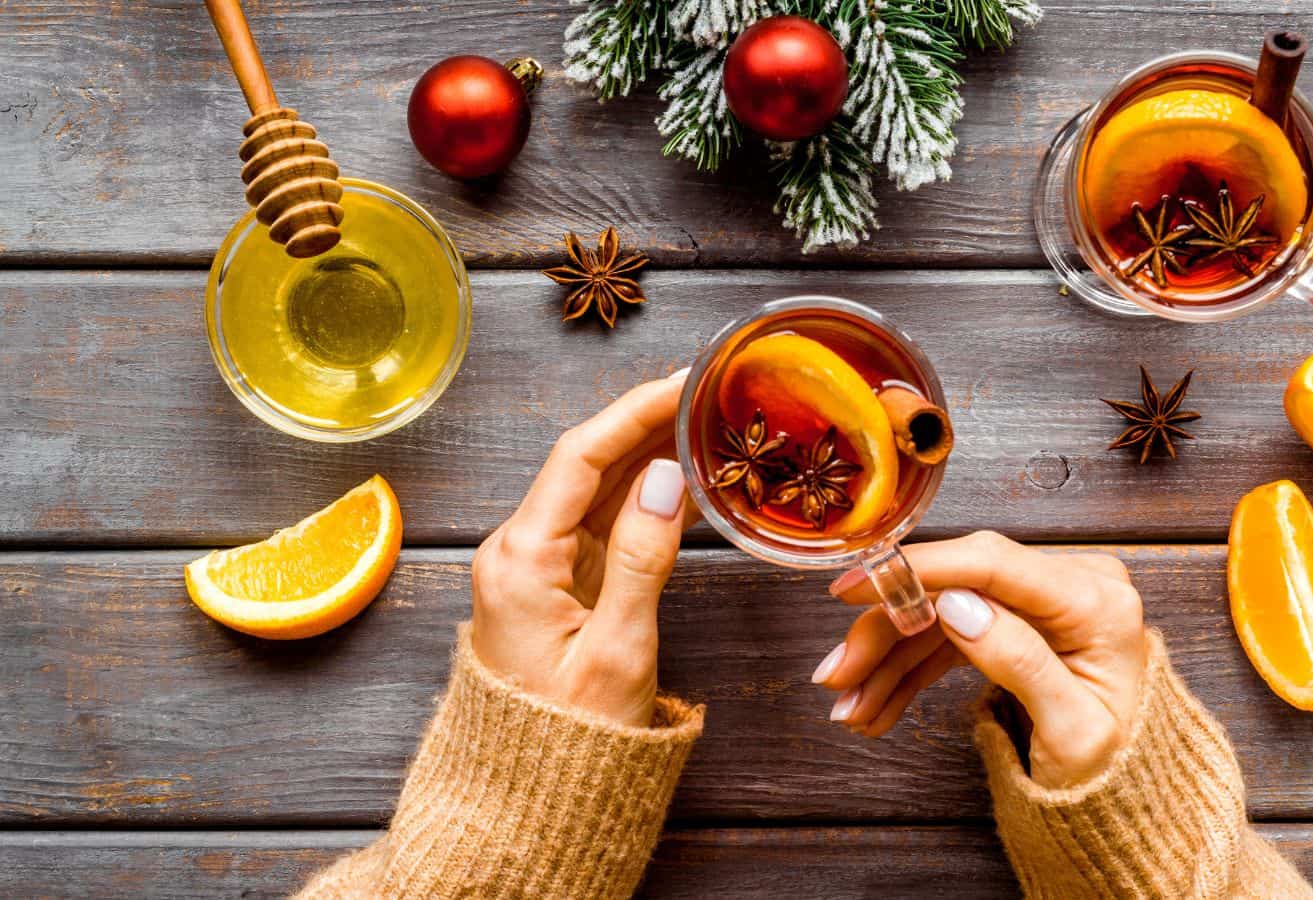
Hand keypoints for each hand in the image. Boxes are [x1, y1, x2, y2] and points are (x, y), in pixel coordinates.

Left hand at [470, 374, 690, 727]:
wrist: (532, 801)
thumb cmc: (570, 740)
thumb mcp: (617, 650)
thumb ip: (642, 557)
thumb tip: (666, 479)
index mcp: (520, 559)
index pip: (580, 457)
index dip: (635, 411)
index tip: (683, 382)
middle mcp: (518, 552)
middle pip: (586, 463)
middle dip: (646, 422)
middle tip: (707, 392)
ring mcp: (536, 567)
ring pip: (596, 489)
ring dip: (648, 454)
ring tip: (703, 422)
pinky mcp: (556, 585)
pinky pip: (601, 522)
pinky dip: (643, 496)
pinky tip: (683, 478)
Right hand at [818, 532, 1146, 787]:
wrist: (1134, 794)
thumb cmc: (1118, 767)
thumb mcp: (1075, 730)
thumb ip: (1020, 661)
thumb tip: (957, 604)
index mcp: (1094, 599)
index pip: (991, 564)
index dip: (917, 568)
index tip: (856, 586)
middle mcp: (1068, 585)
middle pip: (954, 588)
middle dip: (886, 633)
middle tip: (838, 676)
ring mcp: (1041, 602)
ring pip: (939, 615)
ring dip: (887, 661)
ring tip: (849, 708)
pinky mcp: (1017, 621)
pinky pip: (949, 637)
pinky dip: (907, 670)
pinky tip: (874, 703)